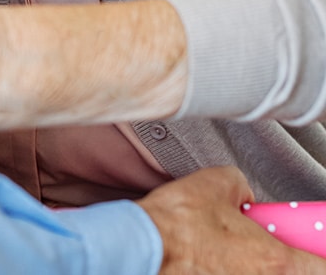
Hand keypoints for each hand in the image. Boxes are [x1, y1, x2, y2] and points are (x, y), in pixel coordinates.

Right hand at [139, 167, 325, 272]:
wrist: (141, 250)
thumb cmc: (177, 224)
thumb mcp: (218, 183)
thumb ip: (243, 189)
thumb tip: (242, 197)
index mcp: (275, 261)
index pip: (322, 267)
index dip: (318, 255)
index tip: (312, 245)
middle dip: (280, 262)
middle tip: (261, 246)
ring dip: (249, 267)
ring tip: (226, 252)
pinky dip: (227, 270)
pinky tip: (207, 260)